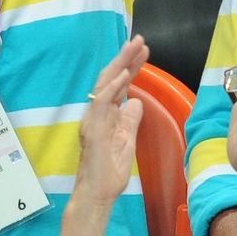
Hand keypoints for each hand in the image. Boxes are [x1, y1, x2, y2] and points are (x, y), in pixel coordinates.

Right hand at [75, 36, 148, 206]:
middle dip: (125, 58)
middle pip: (110, 78)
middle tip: (139, 40)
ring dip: (119, 65)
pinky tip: (122, 75)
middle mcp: (97, 113)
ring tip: (133, 47)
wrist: (98, 196)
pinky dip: (111, 88)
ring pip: (104, 85)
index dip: (131, 66)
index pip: (119, 84)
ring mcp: (93, 120)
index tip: (144, 51)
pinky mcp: (92, 131)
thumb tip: (136, 101)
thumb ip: (130, 121)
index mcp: (106, 115)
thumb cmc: (109, 172)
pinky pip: (101, 104)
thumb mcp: (127, 141)